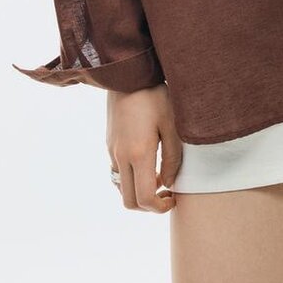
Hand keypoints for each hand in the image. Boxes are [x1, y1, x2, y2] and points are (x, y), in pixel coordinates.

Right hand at [106, 82, 181, 212]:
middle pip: (129, 201)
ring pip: (121, 188)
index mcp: (138, 154)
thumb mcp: (172, 125)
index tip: (174, 198)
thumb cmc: (154, 96)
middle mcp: (120, 157)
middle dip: (148, 206)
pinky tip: (147, 161)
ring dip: (138, 191)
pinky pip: (117, 171)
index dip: (160, 208)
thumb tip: (169, 183)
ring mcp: (112, 150)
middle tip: (167, 193)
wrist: (128, 74)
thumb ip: (172, 159)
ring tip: (158, 175)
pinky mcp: (109, 143)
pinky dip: (131, 177)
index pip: (144, 199)